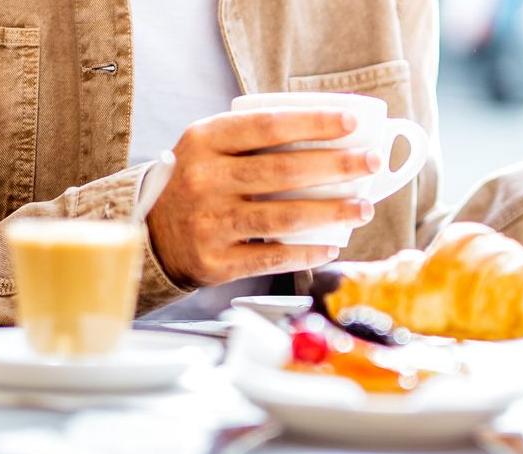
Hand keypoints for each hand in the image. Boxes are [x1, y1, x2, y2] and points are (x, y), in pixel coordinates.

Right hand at [148, 109, 378, 287]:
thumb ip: (255, 139)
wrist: (149, 236)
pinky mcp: (216, 261)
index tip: (353, 124)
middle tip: (372, 163)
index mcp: (205, 142)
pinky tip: (332, 246)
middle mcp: (205, 180)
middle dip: (337, 166)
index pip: (267, 126)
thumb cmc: (196, 184)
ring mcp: (210, 222)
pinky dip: (308, 253)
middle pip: (283, 171)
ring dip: (333, 212)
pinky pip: (273, 256)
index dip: (313, 123)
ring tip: (365, 209)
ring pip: (284, 216)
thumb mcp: (210, 149)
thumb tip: (330, 132)